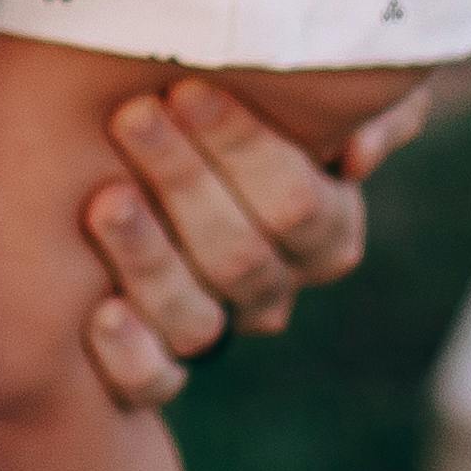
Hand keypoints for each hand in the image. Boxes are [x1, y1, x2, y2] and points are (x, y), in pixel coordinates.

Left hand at [72, 77, 425, 408]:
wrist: (146, 142)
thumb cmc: (240, 99)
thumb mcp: (321, 87)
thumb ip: (368, 102)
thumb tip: (356, 155)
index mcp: (324, 230)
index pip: (298, 202)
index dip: (244, 147)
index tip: (186, 87)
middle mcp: (270, 288)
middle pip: (241, 255)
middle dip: (185, 180)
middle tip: (132, 116)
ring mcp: (213, 329)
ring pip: (197, 321)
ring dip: (149, 260)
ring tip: (104, 200)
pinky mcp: (154, 365)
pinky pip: (153, 382)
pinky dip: (131, 356)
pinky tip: (102, 314)